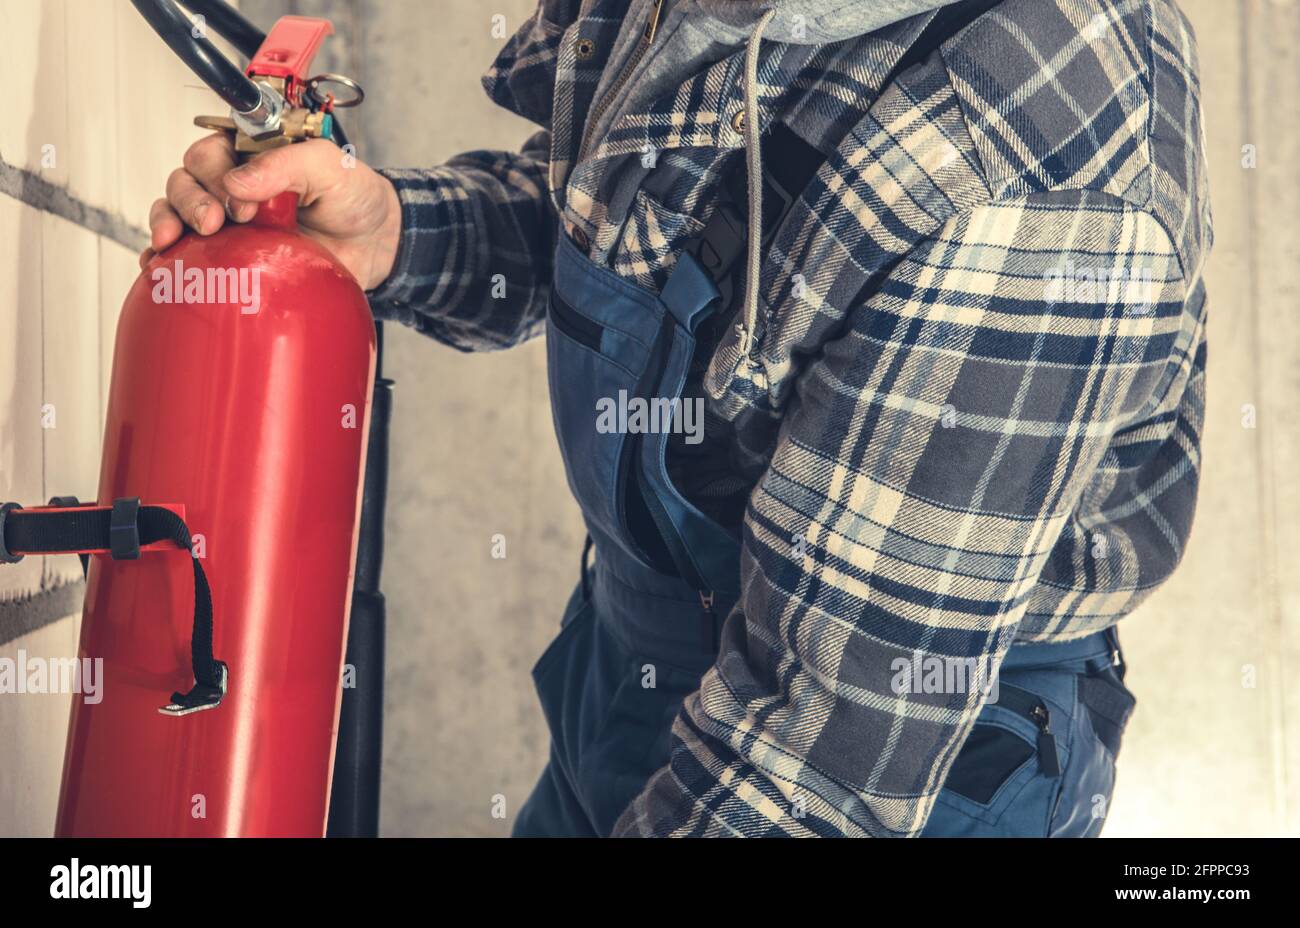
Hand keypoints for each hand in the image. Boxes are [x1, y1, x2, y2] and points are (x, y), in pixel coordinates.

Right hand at [141, 133, 402, 290]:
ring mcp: (228, 220)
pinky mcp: (231, 253)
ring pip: (176, 211)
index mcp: (250, 152)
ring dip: (169, 222)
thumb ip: (286, 164)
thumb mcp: (329, 166)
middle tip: (214, 223)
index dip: (213, 172)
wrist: (374, 243)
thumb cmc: (354, 198)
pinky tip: (160, 266)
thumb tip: (236, 183)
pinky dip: (166, 258)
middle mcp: (231, 182)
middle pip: (185, 180)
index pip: (209, 151)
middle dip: (189, 200)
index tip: (238, 199)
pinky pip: (186, 253)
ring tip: (177, 242)